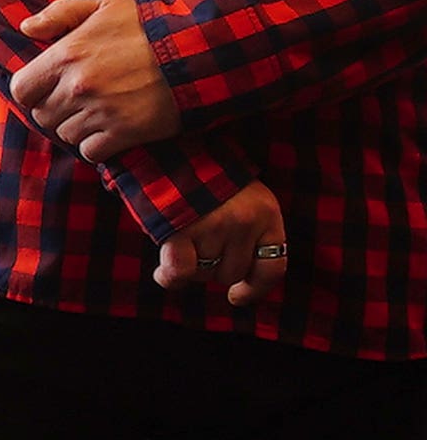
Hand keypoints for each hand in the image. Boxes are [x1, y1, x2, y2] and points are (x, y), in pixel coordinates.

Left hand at [10, 0, 183, 160]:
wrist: (198, 51)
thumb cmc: (147, 26)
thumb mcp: (103, 6)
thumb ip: (59, 14)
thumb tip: (26, 28)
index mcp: (66, 55)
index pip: (21, 89)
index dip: (31, 91)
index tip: (46, 88)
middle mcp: (78, 86)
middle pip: (42, 115)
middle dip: (54, 109)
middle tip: (74, 101)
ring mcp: (101, 111)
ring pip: (65, 134)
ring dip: (75, 127)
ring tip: (95, 113)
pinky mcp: (125, 133)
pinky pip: (90, 151)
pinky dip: (95, 145)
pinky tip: (108, 130)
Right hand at [155, 182, 289, 308]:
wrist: (169, 143)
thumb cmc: (203, 175)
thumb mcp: (240, 197)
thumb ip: (246, 231)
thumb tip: (237, 285)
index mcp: (267, 212)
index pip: (274, 267)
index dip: (255, 289)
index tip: (237, 296)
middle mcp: (245, 222)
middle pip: (233, 272)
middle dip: (213, 266)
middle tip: (197, 242)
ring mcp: (214, 227)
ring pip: (206, 273)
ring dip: (191, 265)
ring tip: (180, 238)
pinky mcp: (182, 230)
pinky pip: (180, 271)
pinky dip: (171, 277)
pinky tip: (165, 272)